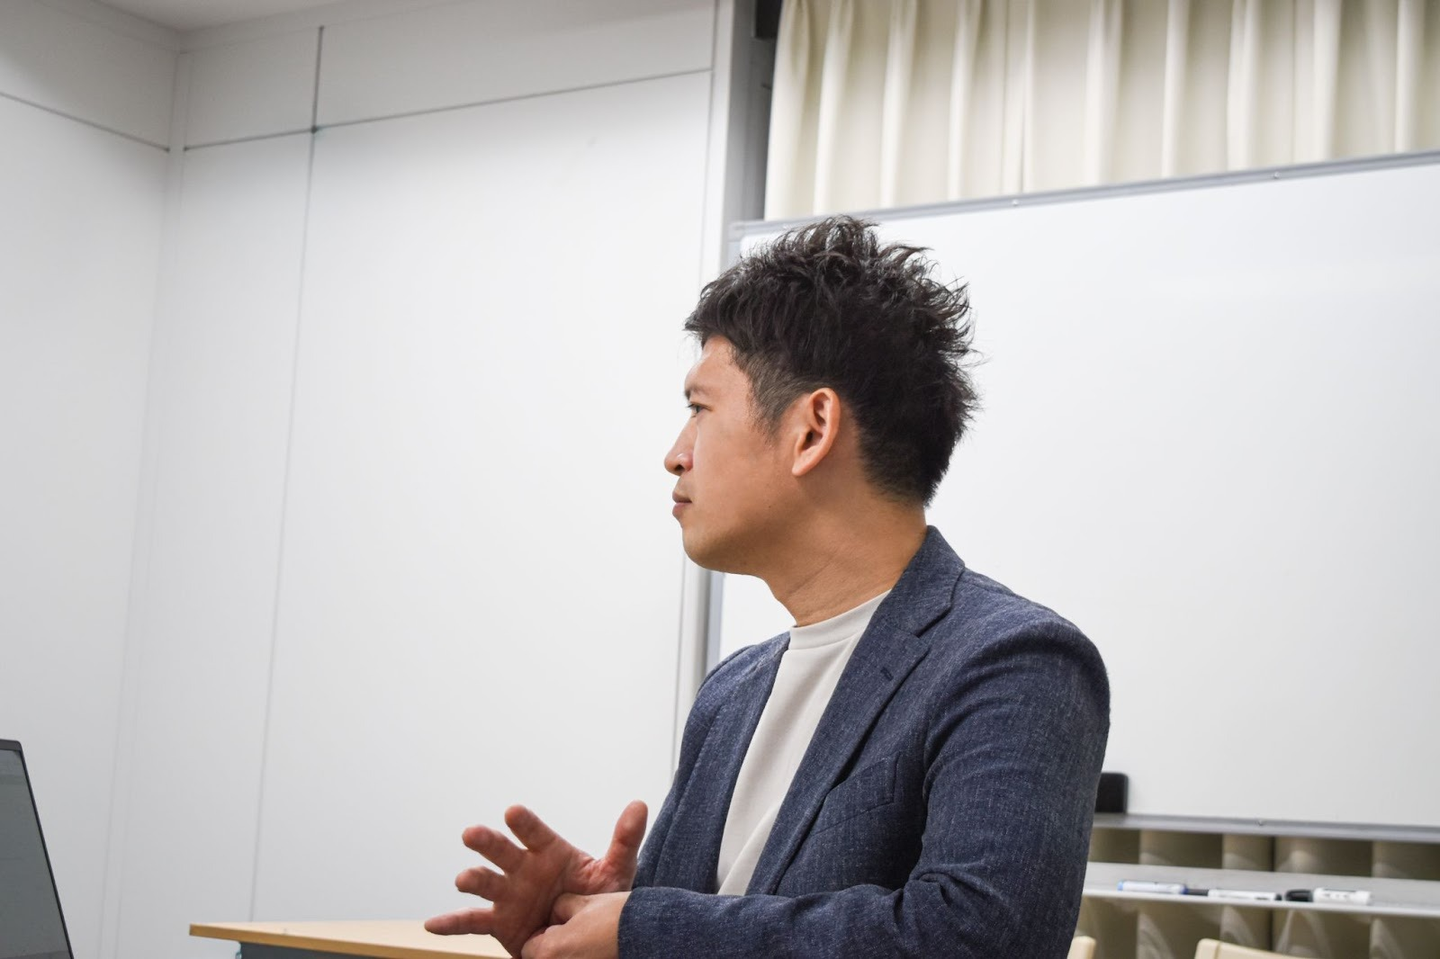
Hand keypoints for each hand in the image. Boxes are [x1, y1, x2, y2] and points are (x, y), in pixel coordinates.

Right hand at [424, 801, 645, 957]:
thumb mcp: (614, 873)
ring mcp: (507, 894)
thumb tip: (639, 805)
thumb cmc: (595, 898)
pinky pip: (471, 922)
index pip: (535, 832)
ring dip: (472, 879)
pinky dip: (450, 923)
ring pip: (485, 883)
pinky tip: (431, 925)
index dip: (524, 823)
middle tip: (473, 834)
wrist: (586, 937)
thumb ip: (624, 841)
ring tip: (465, 880)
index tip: (513, 812)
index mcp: (549, 851)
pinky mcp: (498, 921)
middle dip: (488, 842)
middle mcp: (522, 868)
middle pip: (502, 851)